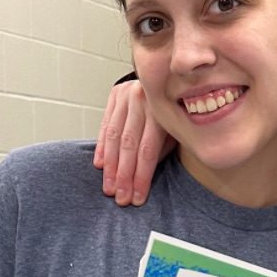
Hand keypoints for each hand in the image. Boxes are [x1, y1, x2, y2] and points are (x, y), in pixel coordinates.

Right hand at [93, 78, 175, 205]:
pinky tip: (100, 165)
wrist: (169, 78)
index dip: (141, 176)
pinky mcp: (116, 94)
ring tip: (109, 187)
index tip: (137, 198)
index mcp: (162, 110)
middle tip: (120, 197)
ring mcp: (127, 95)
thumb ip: (161, 148)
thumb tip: (144, 176)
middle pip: (129, 145)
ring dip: (110, 166)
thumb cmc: (175, 111)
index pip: (148, 150)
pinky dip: (102, 147)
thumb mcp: (176, 130)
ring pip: (114, 136)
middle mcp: (143, 100)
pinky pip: (106, 125)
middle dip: (124, 175)